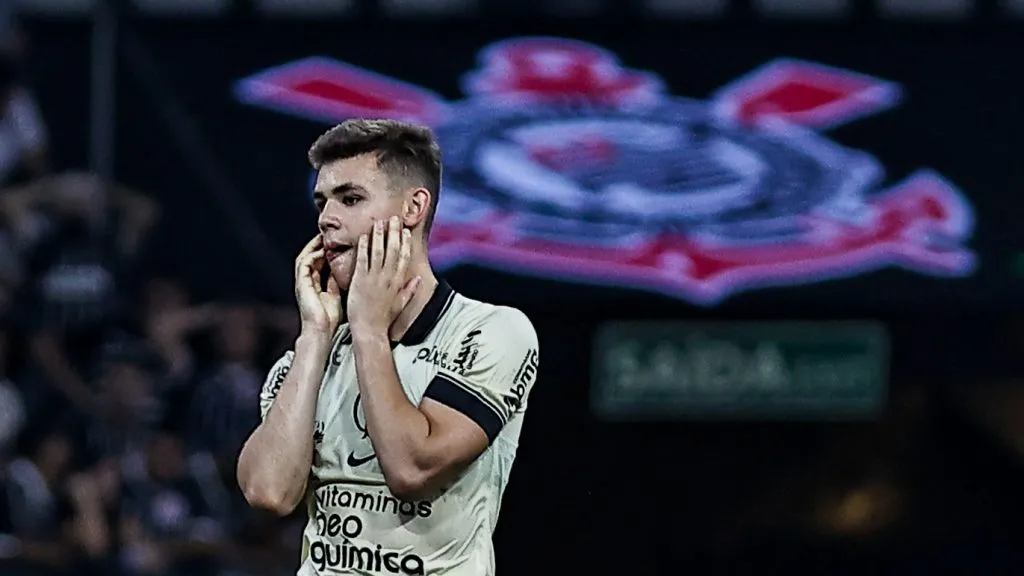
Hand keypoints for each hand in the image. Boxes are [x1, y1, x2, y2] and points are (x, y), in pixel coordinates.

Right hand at [294, 235, 342, 336]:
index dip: (327, 251)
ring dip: (314, 246)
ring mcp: (302, 282)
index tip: (338, 241)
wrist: (320, 330)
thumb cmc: (330, 318)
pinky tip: (322, 248)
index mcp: (315, 284)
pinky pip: (305, 263)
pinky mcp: (301, 283)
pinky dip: (313, 254)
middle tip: (329, 233)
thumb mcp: (336, 295)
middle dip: (319, 244)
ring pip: (306, 257)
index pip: (319, 262)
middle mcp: (307, 281)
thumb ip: (337, 282)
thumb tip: (347, 269)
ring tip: (324, 236)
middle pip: (311, 256)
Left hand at [347, 217, 421, 335]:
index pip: (404, 257)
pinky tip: (364, 236)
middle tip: (393, 218)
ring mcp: (374, 278)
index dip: (405, 242)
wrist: (369, 330)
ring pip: (379, 251)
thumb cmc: (384, 319)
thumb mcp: (401, 304)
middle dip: (394, 232)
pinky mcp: (361, 281)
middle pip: (394, 249)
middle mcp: (388, 278)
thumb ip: (410, 290)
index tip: (405, 230)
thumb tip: (418, 279)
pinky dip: (364, 247)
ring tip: (379, 222)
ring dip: (379, 235)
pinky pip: (363, 259)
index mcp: (398, 282)